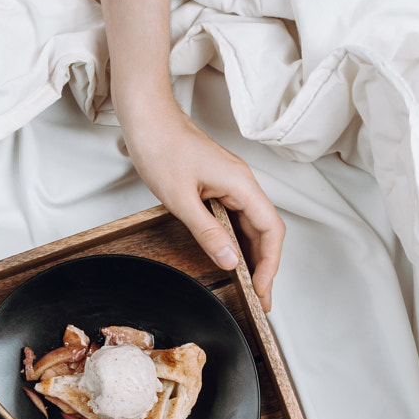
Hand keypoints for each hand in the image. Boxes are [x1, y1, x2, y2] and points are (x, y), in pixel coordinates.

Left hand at [122, 106, 283, 310]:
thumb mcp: (180, 198)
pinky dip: (237, 240)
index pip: (271, 229)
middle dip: (265, 266)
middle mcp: (242, 183)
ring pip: (251, 225)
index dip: (270, 263)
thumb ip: (207, 231)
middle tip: (260, 299)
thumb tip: (229, 260)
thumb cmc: (161, 147)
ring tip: (250, 285)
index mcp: (241, 184)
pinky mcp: (218, 185)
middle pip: (265, 230)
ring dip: (252, 255)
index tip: (262, 289)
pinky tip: (231, 257)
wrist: (147, 119)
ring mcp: (231, 183)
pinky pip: (235, 217)